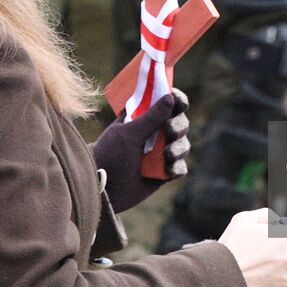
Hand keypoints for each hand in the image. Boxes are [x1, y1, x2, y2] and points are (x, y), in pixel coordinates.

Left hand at [91, 90, 189, 212]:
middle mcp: (155, 133)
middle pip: (180, 122)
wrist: (103, 189)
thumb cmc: (110, 155)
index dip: (176, 99)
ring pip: (183, 145)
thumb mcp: (129, 134)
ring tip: (167, 155)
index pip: (166, 103)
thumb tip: (170, 96)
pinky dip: (177, 167)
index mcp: (143, 117)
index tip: (178, 100)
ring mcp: (161, 153)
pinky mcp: (164, 172)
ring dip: (179, 148)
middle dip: (179, 125)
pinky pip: (181, 167)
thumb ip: (151, 117)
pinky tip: (168, 170)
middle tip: (169, 130)